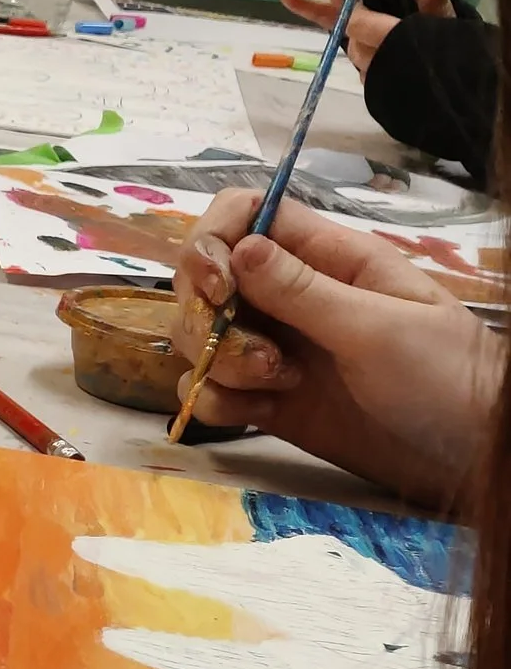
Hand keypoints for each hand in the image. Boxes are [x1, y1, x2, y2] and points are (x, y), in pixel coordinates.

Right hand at [173, 188, 499, 507]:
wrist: (469, 454)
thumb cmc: (446, 376)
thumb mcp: (379, 326)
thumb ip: (303, 290)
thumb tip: (238, 247)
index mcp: (324, 258)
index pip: (242, 215)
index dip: (212, 242)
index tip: (218, 289)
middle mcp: (288, 297)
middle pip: (204, 279)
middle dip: (208, 317)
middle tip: (260, 356)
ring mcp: (273, 348)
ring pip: (199, 337)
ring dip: (219, 364)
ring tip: (277, 386)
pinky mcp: (266, 400)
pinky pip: (209, 391)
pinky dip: (217, 403)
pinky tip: (262, 415)